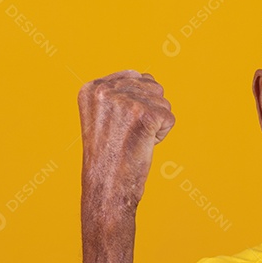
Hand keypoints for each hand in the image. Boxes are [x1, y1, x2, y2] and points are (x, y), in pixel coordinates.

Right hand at [78, 70, 174, 215]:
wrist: (106, 186)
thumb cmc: (108, 156)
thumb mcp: (103, 116)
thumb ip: (120, 93)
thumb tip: (147, 77)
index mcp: (92, 88)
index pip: (135, 76)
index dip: (136, 104)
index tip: (119, 125)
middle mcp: (106, 90)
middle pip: (152, 87)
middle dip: (147, 113)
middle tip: (127, 136)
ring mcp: (126, 101)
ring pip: (163, 103)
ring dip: (155, 124)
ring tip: (133, 141)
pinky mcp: (146, 115)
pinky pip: (169, 119)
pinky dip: (162, 136)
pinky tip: (142, 146)